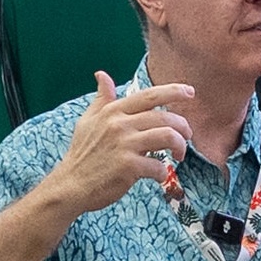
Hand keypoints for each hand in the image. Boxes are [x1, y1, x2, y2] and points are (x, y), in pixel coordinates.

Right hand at [36, 71, 191, 214]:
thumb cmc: (82, 153)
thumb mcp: (88, 121)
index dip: (173, 91)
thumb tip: (102, 75)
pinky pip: (159, 166)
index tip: (190, 92)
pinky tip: (157, 176)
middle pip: (165, 117)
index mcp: (113, 111)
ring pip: (168, 136)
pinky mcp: (128, 166)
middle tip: (186, 138)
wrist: (70, 185)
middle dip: (184, 127)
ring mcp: (124, 145)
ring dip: (181, 147)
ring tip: (178, 156)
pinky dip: (163, 173)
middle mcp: (119, 124)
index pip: (149, 96)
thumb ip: (102, 99)